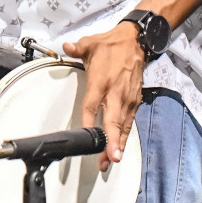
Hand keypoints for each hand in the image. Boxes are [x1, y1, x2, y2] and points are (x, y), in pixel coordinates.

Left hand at [63, 22, 144, 172]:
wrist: (136, 42)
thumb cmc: (111, 46)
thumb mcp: (91, 43)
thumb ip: (76, 48)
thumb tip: (65, 46)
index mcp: (101, 81)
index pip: (92, 104)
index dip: (88, 120)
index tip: (85, 134)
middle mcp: (116, 93)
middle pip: (112, 120)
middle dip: (110, 141)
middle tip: (108, 158)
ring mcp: (127, 99)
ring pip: (122, 126)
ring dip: (117, 144)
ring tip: (111, 161)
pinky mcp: (135, 101)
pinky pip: (129, 122)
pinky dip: (125, 137)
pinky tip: (120, 150)